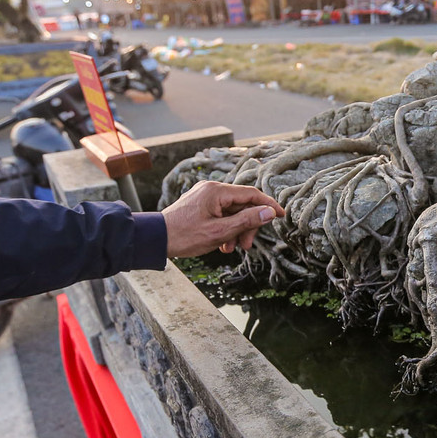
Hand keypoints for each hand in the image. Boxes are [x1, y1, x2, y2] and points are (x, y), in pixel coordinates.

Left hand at [161, 180, 283, 257]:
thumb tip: (268, 213)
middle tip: (245, 245)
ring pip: (232, 212)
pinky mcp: (200, 205)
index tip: (281, 216)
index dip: (268, 206)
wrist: (155, 239)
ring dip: (236, 230)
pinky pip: (221, 214)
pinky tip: (221, 244)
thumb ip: (246, 221)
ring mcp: (205, 196)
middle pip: (242, 205)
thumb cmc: (184, 236)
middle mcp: (211, 189)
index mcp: (217, 191)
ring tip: (230, 248)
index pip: (251, 194)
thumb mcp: (220, 232)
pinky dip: (225, 228)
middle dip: (247, 226)